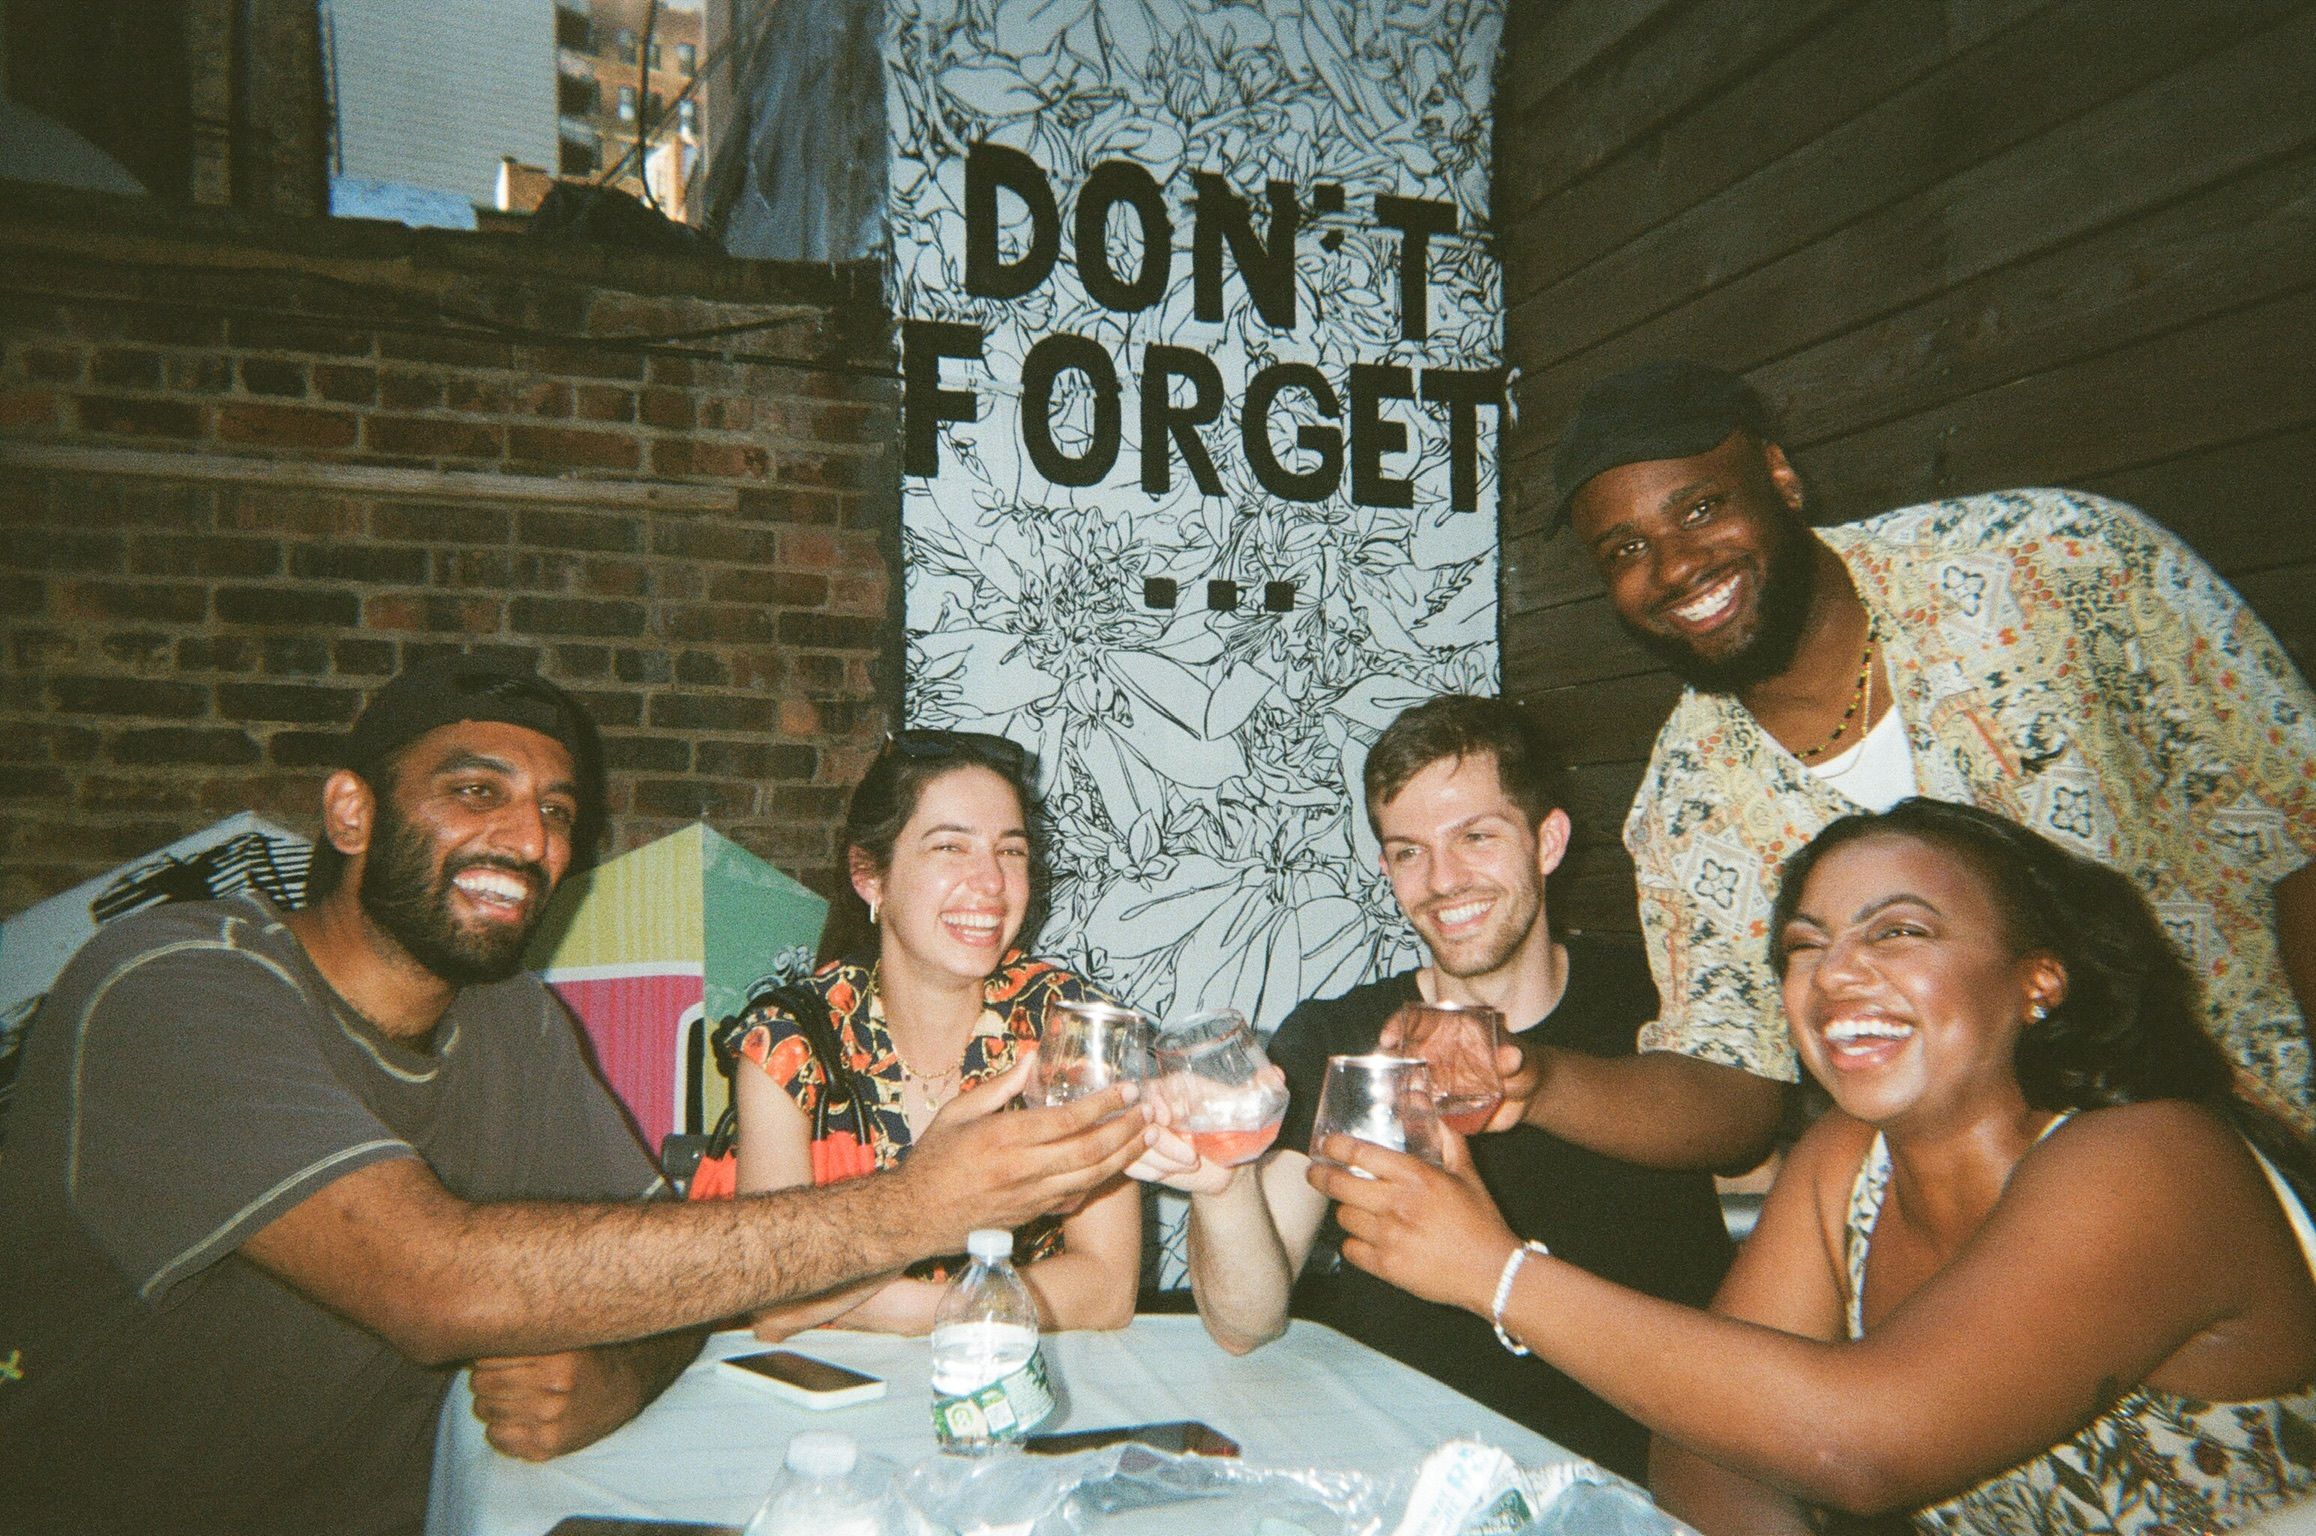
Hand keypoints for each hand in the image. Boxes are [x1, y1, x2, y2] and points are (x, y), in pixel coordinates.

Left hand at [469, 1348, 647, 1460]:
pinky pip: (495, 1436)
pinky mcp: (545, 1447)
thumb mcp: (563, 1334)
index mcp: (556, 1359)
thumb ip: (526, 1332)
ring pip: (483, 1409)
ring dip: (492, 1400)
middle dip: (487, 1376)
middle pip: (481, 1382)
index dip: (489, 1353)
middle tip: (505, 1373)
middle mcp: (553, 1391)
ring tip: (514, 1393)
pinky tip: (518, 1416)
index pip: (488, 1355)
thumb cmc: (586, 1353)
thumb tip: (475, 1333)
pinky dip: (499, 1426)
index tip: (500, 1353)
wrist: (624, 1387)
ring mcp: (549, 1422)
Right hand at [903, 1048, 1153, 1244]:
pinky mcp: (1032, 1215)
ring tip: (1147, 1135)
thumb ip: (999, 1087)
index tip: (1128, 1089)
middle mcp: (1022, 1169)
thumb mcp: (956, 1112)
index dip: (1105, 1104)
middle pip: (1090, 1150)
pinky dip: (1101, 1180)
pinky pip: (1076, 1196)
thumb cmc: (932, 1160)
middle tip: (1149, 1111)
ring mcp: (1030, 1197)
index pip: (1069, 1119)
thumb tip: (1032, 1058)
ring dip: (1125, 1156)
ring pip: (1091, 1177)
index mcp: (1004, 1138)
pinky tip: (1118, 1164)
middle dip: (1127, 1129)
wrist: (912, 1217)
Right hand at [1124, 1067, 1264, 1194]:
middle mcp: (1153, 1106)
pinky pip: (1132, 1164)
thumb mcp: (1247, 1110)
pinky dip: (1154, 1171)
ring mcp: (1141, 1131)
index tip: (1167, 1118)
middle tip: (1190, 1156)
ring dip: (1163, 1160)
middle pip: (1137, 1120)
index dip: (1153, 1102)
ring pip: (1134, 1145)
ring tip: (1192, 1163)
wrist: (1228, 1165)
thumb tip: (1277, 1074)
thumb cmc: (1236, 1130)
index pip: (1148, 1088)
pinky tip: (1175, 1171)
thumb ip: (1261, 1089)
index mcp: (1174, 1085)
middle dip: (1161, 1142)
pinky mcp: (1136, 1154)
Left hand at [1305, 1127, 1516, 1316]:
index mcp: (1416, 1177)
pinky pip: (1350, 1249)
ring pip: (1344, 1216)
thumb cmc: (1481, 1222)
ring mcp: (1388, 1237)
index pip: (1360, 1153)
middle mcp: (1397, 1204)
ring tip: (1355, 1208)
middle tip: (1316, 1172)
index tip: (1327, 1144)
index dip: (1335, 1146)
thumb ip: (1448, 1141)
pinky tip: (1365, 1238)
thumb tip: (1432, 1113)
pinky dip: (1354, 1242)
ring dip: (1346, 1210)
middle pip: (1338, 1184)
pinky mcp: (1386, 1266)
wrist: (1492, 1273)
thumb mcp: (1467, 1175)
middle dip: (1320, 1176)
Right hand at [1377, 1006, 1534, 1134]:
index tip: (1388, 1039)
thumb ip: (1513, 1058)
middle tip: (1378, 1076)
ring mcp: (1436, 1081)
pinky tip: (1404, 1123)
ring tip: (1386, 1102)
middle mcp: (1437, 1054)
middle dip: (1385, 1061)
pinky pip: (1419, 1109)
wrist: (1528, 1097)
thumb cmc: (1522, 1064)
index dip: (1398, 1025)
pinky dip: (1409, 1115)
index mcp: (1451, 1031)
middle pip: (1401, 1051)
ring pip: (1403, 1081)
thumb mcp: (1519, 1058)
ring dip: (1392, 1090)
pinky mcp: (1441, 1106)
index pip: (1416, 1020)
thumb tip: (1513, 1056)